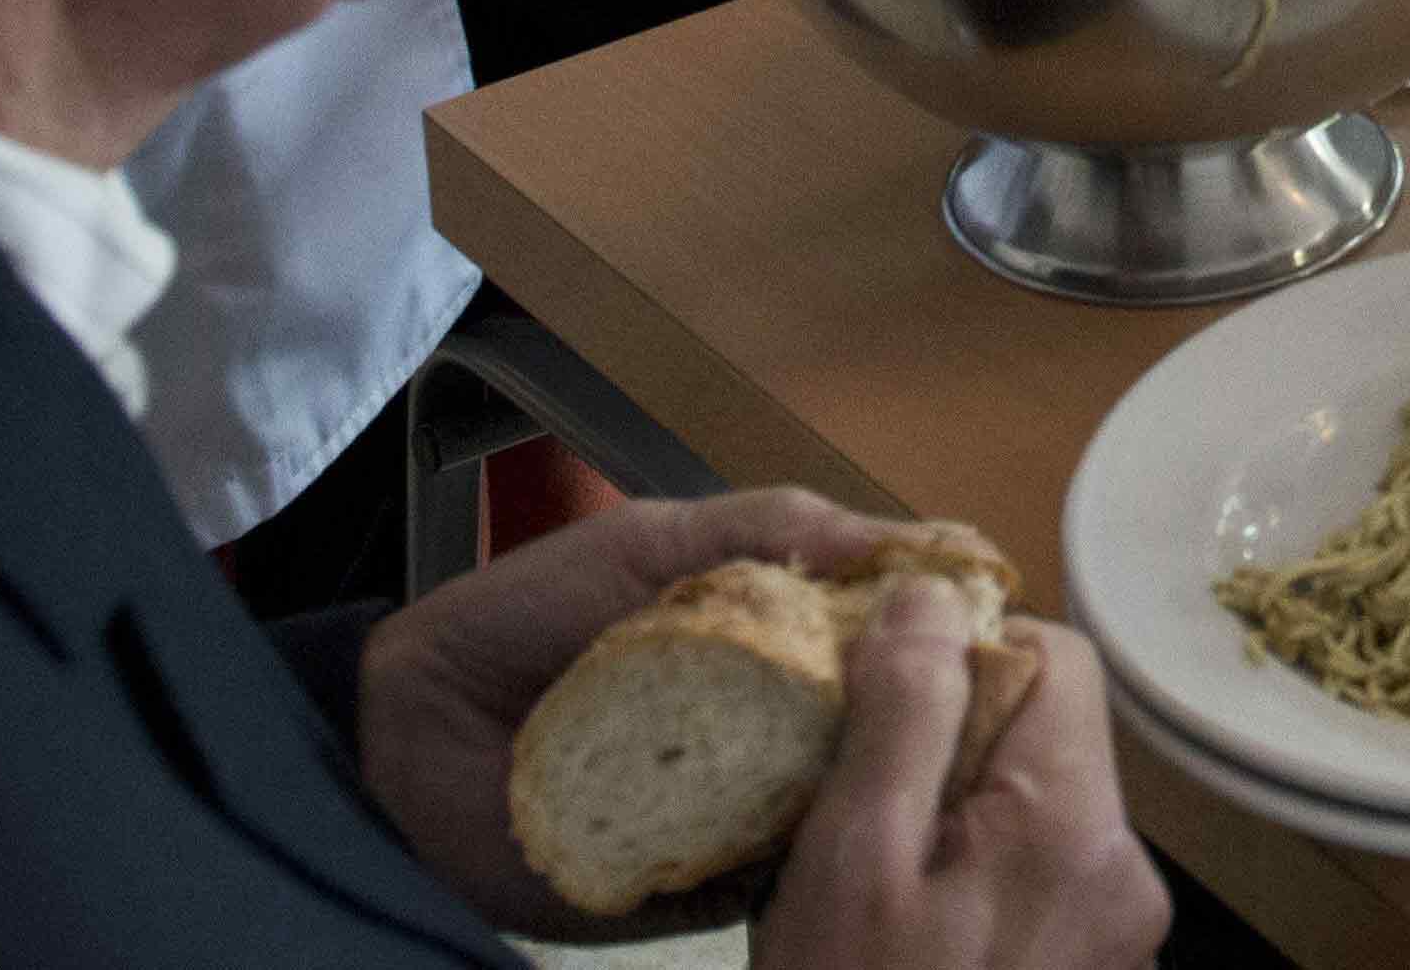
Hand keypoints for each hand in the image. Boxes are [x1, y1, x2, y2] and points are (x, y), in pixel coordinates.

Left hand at [357, 496, 1159, 962]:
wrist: (412, 728)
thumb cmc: (521, 620)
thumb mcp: (650, 544)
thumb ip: (766, 527)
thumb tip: (899, 537)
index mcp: (766, 644)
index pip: (880, 639)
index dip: (939, 627)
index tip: (997, 612)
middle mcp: (768, 731)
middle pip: (881, 727)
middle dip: (934, 713)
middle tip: (987, 698)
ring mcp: (741, 812)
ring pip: (845, 802)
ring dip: (885, 782)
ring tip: (939, 761)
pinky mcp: (704, 883)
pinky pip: (782, 873)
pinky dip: (818, 852)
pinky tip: (856, 825)